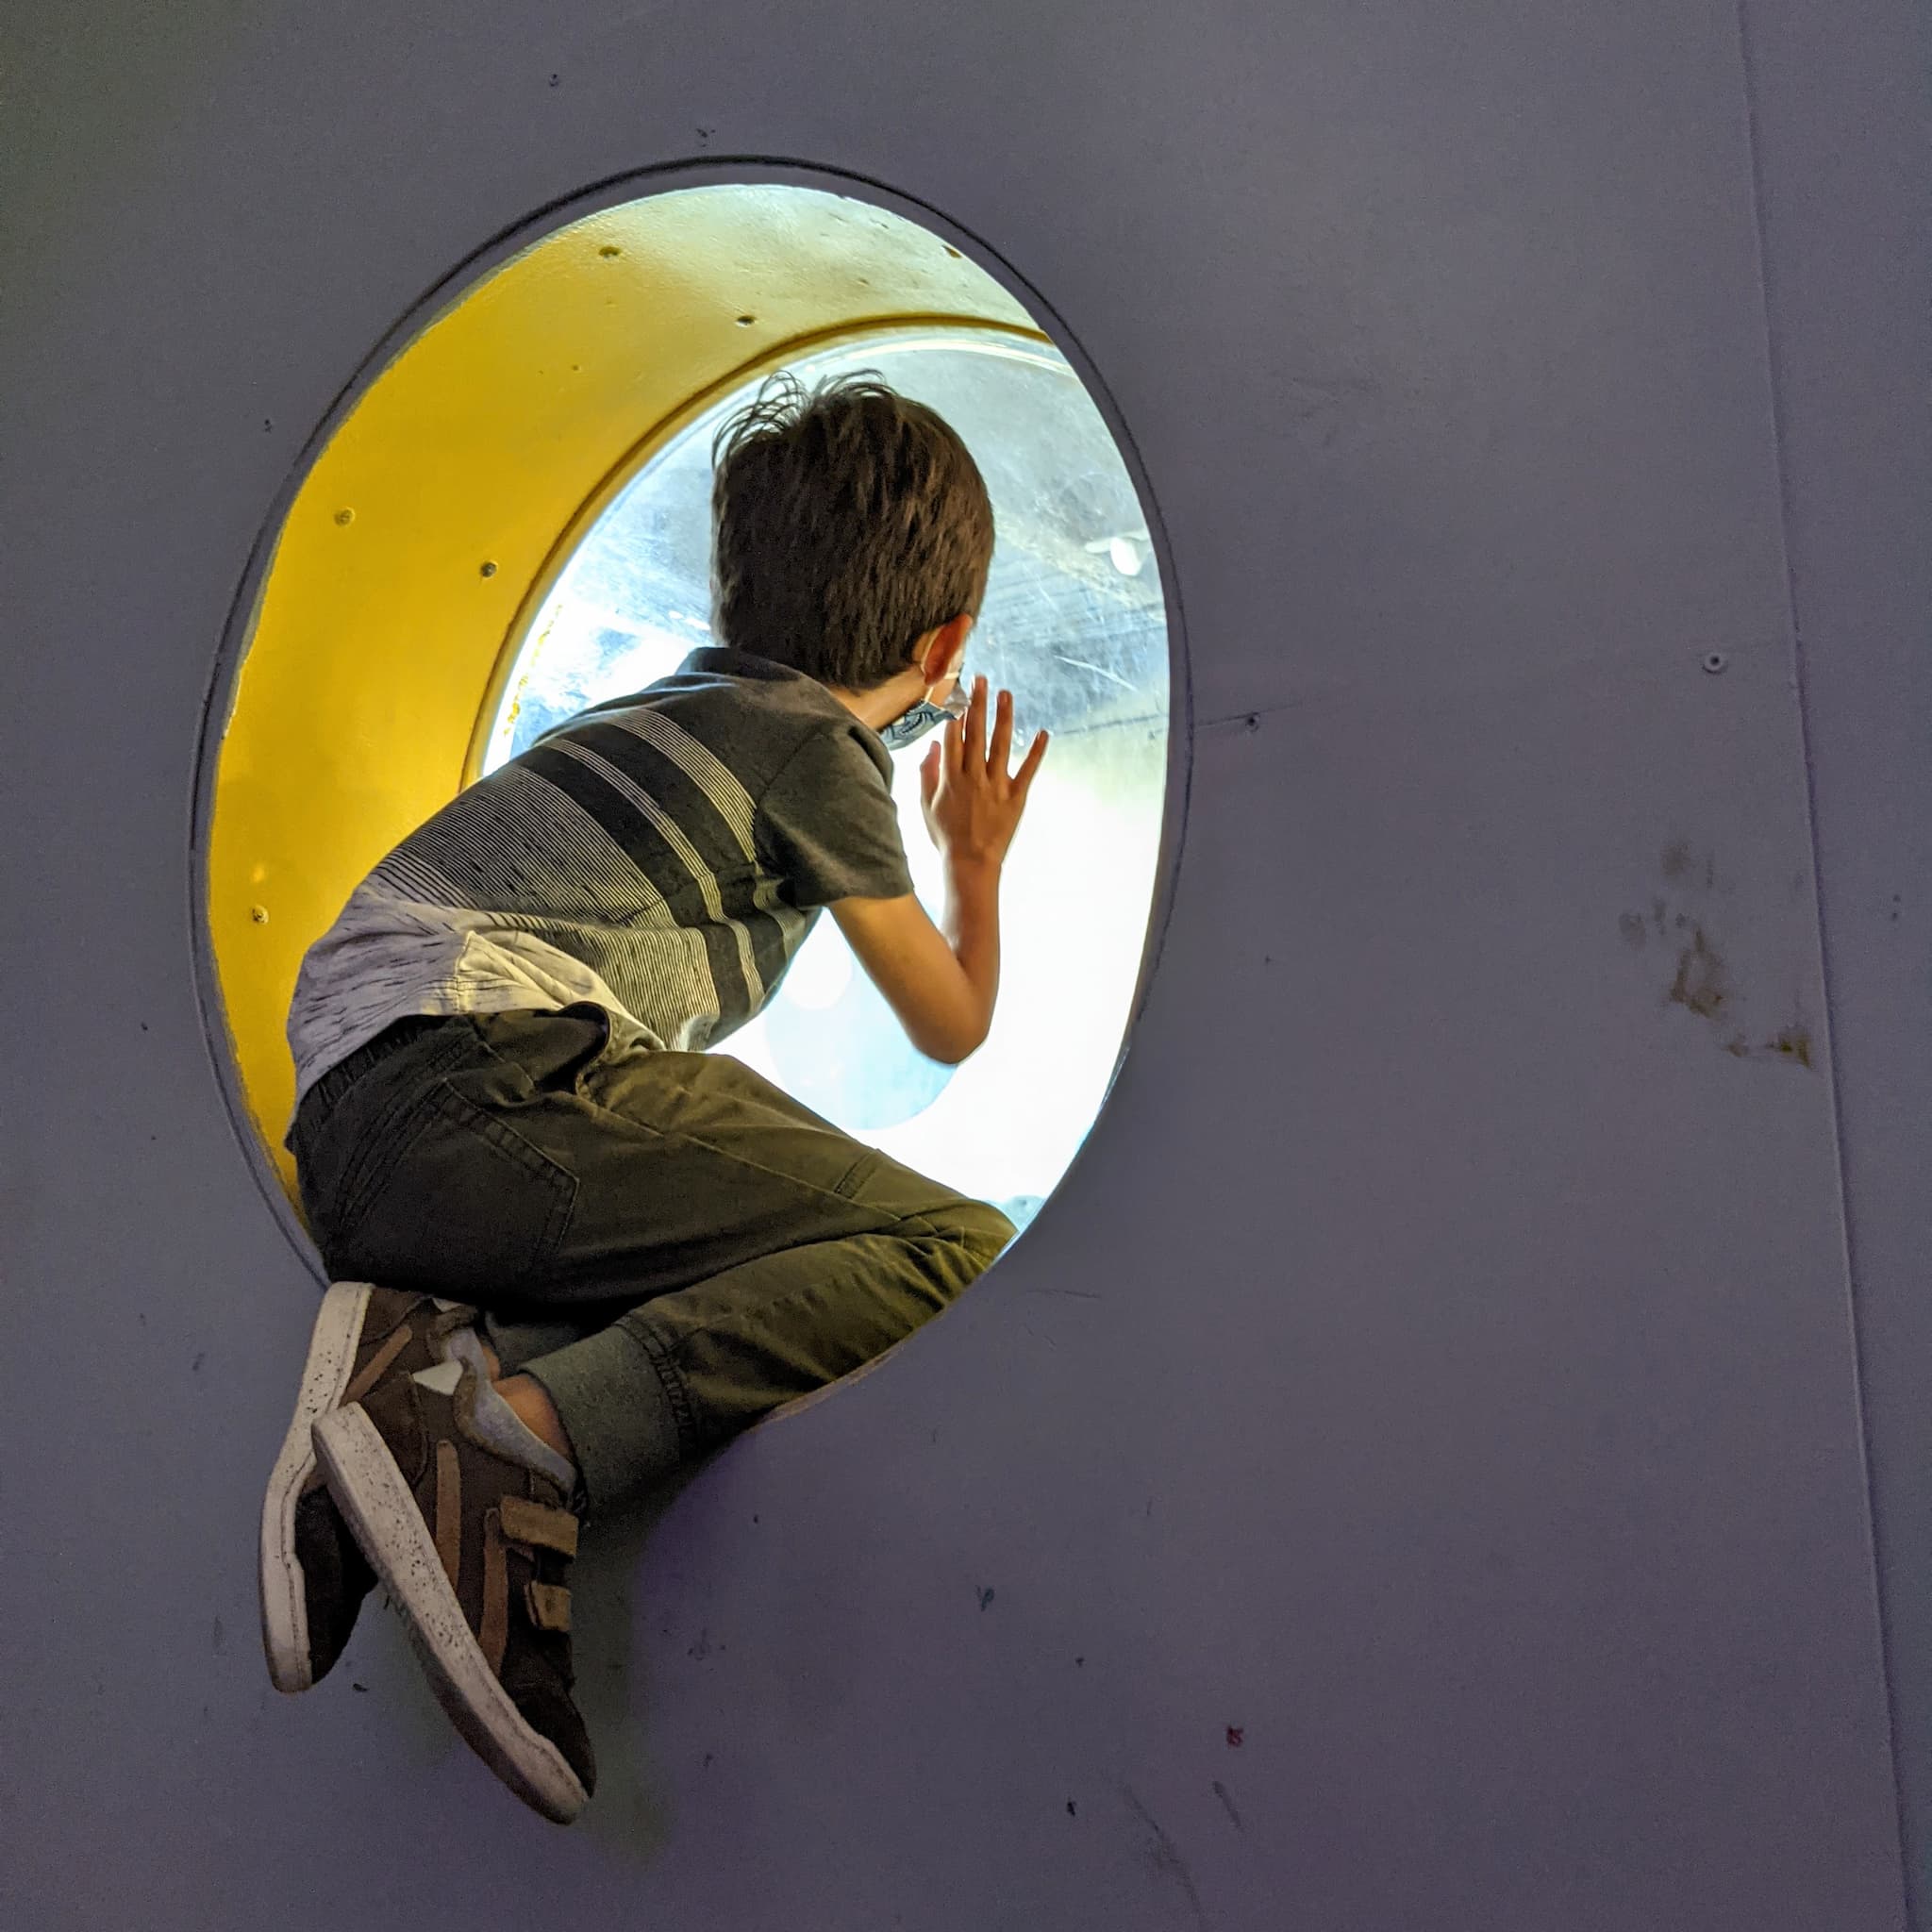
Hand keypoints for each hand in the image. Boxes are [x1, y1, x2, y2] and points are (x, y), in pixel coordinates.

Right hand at [919, 676, 1048, 869]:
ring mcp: (996, 785)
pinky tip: (1043, 732)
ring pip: (1001, 744)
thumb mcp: (927, 805)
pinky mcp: (1016, 796)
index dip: (956, 713)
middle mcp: (973, 777)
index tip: (959, 694)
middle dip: (979, 704)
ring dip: (1004, 717)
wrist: (971, 862)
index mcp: (951, 778)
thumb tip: (933, 745)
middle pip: (976, 733)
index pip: (954, 737)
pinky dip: (1036, 752)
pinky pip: (1028, 770)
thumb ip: (927, 773)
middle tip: (982, 680)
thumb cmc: (946, 836)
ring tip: (1006, 694)